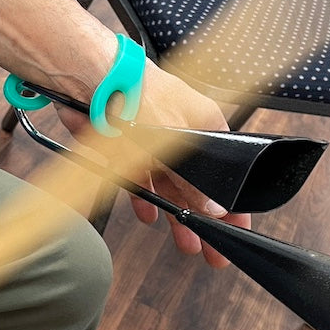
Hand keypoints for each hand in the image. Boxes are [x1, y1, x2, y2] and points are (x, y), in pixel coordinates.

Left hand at [55, 63, 251, 266]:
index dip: (232, 201)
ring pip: (171, 186)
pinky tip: (149, 215)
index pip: (228, 170)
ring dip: (177, 215)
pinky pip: (141, 180)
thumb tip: (212, 208)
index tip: (238, 226)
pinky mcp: (126, 147)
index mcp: (205, 124)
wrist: (91, 79)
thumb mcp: (172, 144)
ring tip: (185, 242)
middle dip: (204, 218)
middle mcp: (182, 133)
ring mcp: (153, 140)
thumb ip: (192, 180)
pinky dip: (145, 198)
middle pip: (199, 183)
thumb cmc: (137, 92)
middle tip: (212, 250)